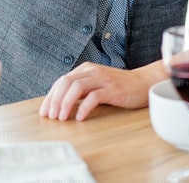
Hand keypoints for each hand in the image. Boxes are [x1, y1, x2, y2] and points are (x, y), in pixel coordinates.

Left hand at [39, 62, 158, 120]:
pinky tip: (80, 118)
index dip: (50, 97)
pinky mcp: (113, 89)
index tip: (44, 112)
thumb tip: (59, 105)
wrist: (143, 83)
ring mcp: (103, 79)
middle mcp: (92, 71)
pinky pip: (94, 97)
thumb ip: (81, 90)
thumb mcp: (96, 85)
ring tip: (62, 118)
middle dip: (54, 100)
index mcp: (86, 69)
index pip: (61, 81)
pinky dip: (84, 108)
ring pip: (77, 87)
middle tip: (50, 117)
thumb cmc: (119, 87)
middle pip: (66, 82)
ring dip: (66, 104)